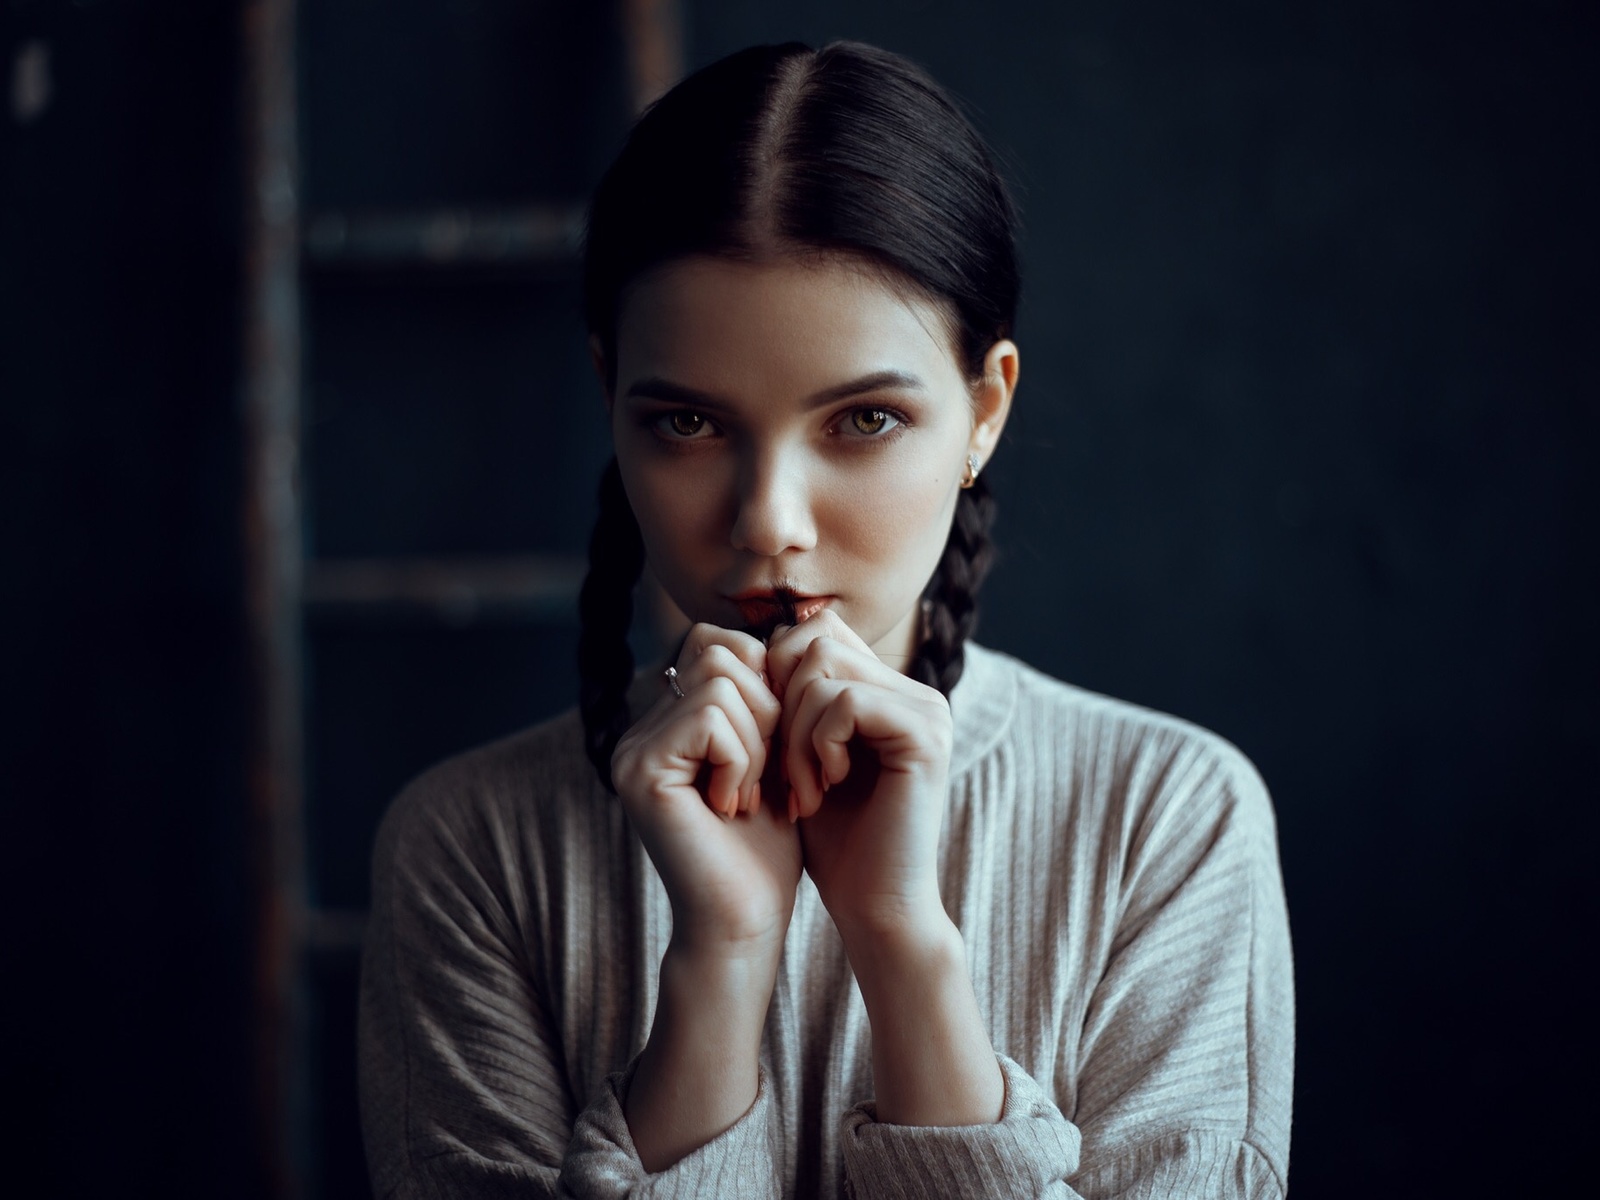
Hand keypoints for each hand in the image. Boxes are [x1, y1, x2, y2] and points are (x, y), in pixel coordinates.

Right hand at [610, 624, 801, 956]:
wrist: (745, 921)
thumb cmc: (767, 849)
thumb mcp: (773, 754)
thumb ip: (763, 696)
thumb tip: (785, 629)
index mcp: (667, 722)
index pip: (719, 642)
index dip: (768, 681)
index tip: (781, 747)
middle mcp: (640, 730)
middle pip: (719, 649)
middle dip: (767, 705)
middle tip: (770, 773)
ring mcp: (632, 749)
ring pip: (719, 678)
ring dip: (758, 737)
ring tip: (751, 793)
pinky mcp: (640, 771)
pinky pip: (709, 715)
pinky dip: (741, 756)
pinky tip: (735, 805)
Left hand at [766, 610, 1001, 1127]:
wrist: (874, 908)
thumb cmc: (835, 842)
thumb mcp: (802, 757)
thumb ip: (792, 700)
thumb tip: (746, 642)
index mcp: (892, 693)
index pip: (814, 635)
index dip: (774, 681)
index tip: (769, 748)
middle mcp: (917, 693)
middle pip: (813, 642)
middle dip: (780, 707)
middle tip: (783, 775)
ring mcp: (928, 710)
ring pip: (822, 667)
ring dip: (794, 732)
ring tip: (803, 790)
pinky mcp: (925, 735)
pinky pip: (844, 701)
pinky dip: (817, 745)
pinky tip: (824, 790)